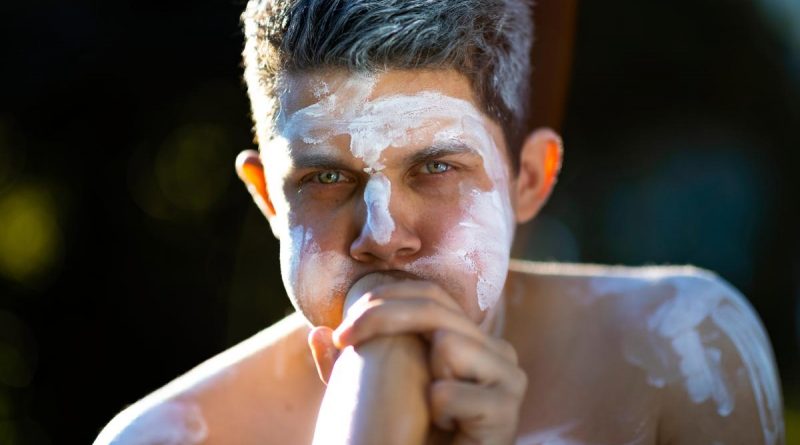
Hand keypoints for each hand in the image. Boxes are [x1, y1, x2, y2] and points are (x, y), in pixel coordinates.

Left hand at [308, 280, 526, 444]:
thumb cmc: (411, 437)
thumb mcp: (374, 396)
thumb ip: (347, 367)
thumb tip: (316, 332)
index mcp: (473, 339)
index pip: (431, 295)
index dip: (384, 299)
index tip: (341, 330)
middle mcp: (497, 350)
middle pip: (436, 309)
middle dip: (382, 318)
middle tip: (346, 339)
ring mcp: (509, 378)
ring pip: (449, 343)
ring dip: (426, 378)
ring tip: (431, 409)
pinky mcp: (507, 411)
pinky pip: (451, 393)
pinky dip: (438, 412)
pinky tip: (447, 430)